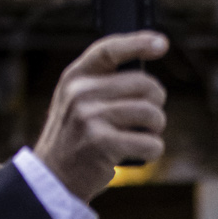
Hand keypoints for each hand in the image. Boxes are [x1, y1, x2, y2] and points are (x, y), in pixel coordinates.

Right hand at [33, 31, 168, 202]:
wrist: (56, 176)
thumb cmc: (78, 137)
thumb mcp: (78, 101)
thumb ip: (103, 84)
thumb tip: (148, 78)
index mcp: (76, 76)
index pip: (109, 50)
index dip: (138, 43)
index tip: (162, 42)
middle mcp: (81, 92)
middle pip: (145, 84)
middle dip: (156, 103)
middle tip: (148, 119)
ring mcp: (90, 117)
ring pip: (152, 113)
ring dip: (156, 129)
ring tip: (142, 136)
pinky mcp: (103, 143)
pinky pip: (151, 143)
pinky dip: (152, 150)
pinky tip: (138, 153)